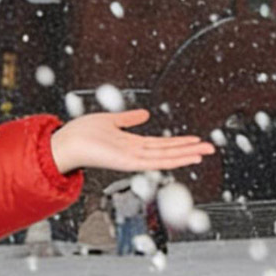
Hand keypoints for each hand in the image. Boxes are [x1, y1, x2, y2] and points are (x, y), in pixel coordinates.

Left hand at [49, 108, 214, 174]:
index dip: (179, 143)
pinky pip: (155, 160)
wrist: (65, 143)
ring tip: (204, 152)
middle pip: (168, 151)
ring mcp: (133, 159)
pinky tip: (184, 157)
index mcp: (131, 145)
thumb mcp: (110, 121)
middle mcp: (135, 153)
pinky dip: (172, 159)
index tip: (196, 141)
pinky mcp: (128, 161)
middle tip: (210, 148)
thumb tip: (144, 114)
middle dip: (189, 150)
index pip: (161, 144)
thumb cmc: (82, 134)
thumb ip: (128, 119)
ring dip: (186, 154)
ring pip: (166, 157)